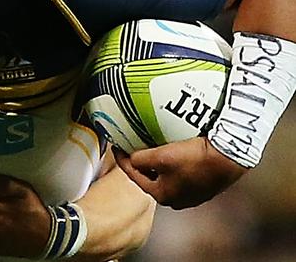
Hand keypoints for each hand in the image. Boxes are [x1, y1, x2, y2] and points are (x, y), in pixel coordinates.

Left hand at [114, 137, 246, 209]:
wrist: (228, 157)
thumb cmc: (193, 159)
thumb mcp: (160, 157)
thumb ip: (139, 159)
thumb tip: (130, 157)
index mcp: (162, 195)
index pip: (134, 176)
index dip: (122, 160)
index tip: (116, 146)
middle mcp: (176, 199)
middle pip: (150, 177)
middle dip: (140, 162)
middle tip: (132, 146)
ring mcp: (191, 194)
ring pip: (166, 175)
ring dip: (157, 161)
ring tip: (151, 145)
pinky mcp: (202, 184)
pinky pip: (180, 171)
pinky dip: (173, 161)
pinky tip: (173, 148)